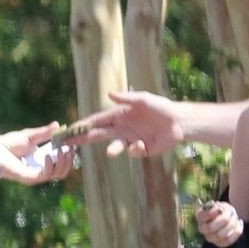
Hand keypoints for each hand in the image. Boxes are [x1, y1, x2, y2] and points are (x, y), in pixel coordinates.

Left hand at [0, 122, 75, 184]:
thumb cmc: (9, 143)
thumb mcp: (31, 136)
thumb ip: (45, 132)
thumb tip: (59, 125)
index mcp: (42, 162)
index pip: (61, 164)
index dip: (69, 156)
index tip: (74, 145)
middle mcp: (41, 170)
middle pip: (62, 172)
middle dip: (69, 161)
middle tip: (70, 149)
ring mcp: (36, 175)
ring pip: (57, 175)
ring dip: (63, 163)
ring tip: (62, 151)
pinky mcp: (29, 178)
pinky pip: (45, 175)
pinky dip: (50, 166)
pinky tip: (49, 155)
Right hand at [70, 91, 184, 156]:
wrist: (179, 122)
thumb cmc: (161, 107)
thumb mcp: (143, 99)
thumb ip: (127, 98)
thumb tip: (109, 94)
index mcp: (119, 115)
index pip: (97, 120)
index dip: (83, 125)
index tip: (70, 129)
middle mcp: (121, 128)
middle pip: (99, 134)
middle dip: (84, 138)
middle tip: (69, 143)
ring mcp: (130, 140)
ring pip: (115, 146)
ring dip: (112, 149)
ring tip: (110, 152)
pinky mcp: (140, 150)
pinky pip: (133, 152)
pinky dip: (136, 148)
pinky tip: (145, 143)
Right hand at [196, 200, 244, 246]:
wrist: (228, 218)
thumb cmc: (222, 210)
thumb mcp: (219, 204)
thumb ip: (218, 207)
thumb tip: (219, 210)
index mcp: (200, 217)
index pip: (201, 217)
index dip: (209, 214)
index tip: (219, 209)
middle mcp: (202, 229)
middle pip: (211, 228)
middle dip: (224, 219)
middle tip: (230, 212)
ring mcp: (210, 238)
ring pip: (221, 235)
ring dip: (231, 224)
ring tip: (235, 217)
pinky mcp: (220, 243)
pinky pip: (229, 240)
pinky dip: (237, 231)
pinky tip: (239, 223)